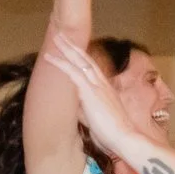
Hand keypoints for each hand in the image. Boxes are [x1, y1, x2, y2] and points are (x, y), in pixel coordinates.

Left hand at [40, 33, 154, 165]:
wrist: (125, 139)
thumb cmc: (114, 135)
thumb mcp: (100, 119)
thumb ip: (89, 110)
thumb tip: (78, 108)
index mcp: (106, 89)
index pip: (93, 68)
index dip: (82, 57)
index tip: (74, 48)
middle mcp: (102, 84)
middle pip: (86, 59)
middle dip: (73, 46)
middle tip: (62, 34)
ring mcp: (96, 86)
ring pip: (79, 61)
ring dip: (66, 48)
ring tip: (56, 37)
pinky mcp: (89, 92)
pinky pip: (72, 72)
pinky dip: (60, 63)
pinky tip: (49, 57)